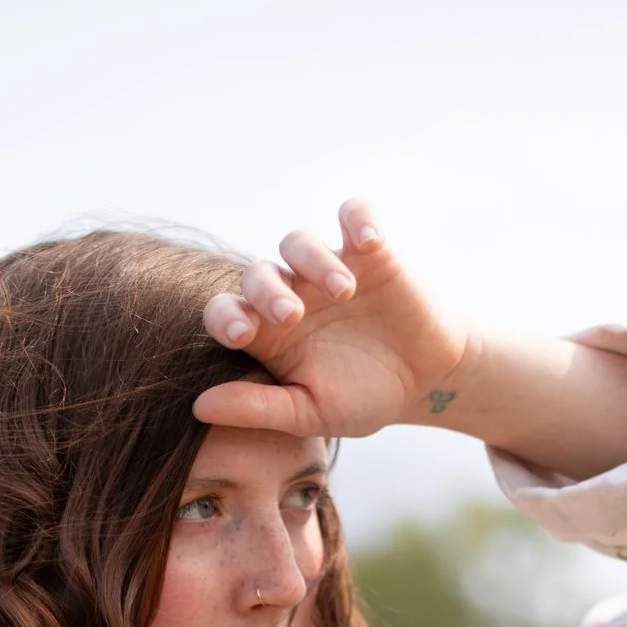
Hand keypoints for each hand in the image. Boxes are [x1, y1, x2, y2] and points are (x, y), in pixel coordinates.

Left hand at [194, 199, 468, 438]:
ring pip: (298, 242)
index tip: (242, 335)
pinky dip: (360, 218)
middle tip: (291, 316)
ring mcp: (328, 268)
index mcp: (267, 334)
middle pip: (257, 273)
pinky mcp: (371, 250)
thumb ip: (258, 409)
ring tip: (344, 292)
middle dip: (268, 291)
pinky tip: (369, 242)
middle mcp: (292, 294)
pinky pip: (355, 213)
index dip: (224, 317)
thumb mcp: (311, 413)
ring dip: (315, 261)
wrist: (427, 381)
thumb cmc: (362, 398)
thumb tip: (200, 408)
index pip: (225, 311)